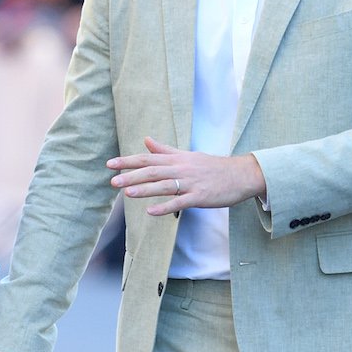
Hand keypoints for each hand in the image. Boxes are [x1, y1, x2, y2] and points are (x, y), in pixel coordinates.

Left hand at [107, 136, 265, 216]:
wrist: (241, 174)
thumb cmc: (213, 166)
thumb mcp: (188, 155)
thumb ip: (165, 149)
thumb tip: (146, 140)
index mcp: (177, 158)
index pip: (148, 157)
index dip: (128, 160)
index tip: (110, 164)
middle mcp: (182, 168)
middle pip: (152, 170)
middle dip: (131, 175)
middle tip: (112, 181)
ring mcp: (191, 183)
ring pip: (164, 185)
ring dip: (144, 189)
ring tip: (126, 193)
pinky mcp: (200, 197)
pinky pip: (180, 202)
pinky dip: (165, 207)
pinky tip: (150, 212)